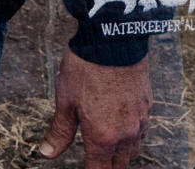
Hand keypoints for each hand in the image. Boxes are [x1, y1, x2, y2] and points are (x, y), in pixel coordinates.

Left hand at [40, 50, 151, 167]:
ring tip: (108, 150)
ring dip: (121, 155)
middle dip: (106, 167)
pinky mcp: (147, 106)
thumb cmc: (85, 67)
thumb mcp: (65, 99)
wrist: (113, 38)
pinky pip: (142, 132)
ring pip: (133, 152)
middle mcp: (125, 135)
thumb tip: (47, 154)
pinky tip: (123, 128)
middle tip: (95, 160)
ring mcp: (140, 121)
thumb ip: (60, 131)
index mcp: (102, 137)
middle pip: (119, 166)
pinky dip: (133, 137)